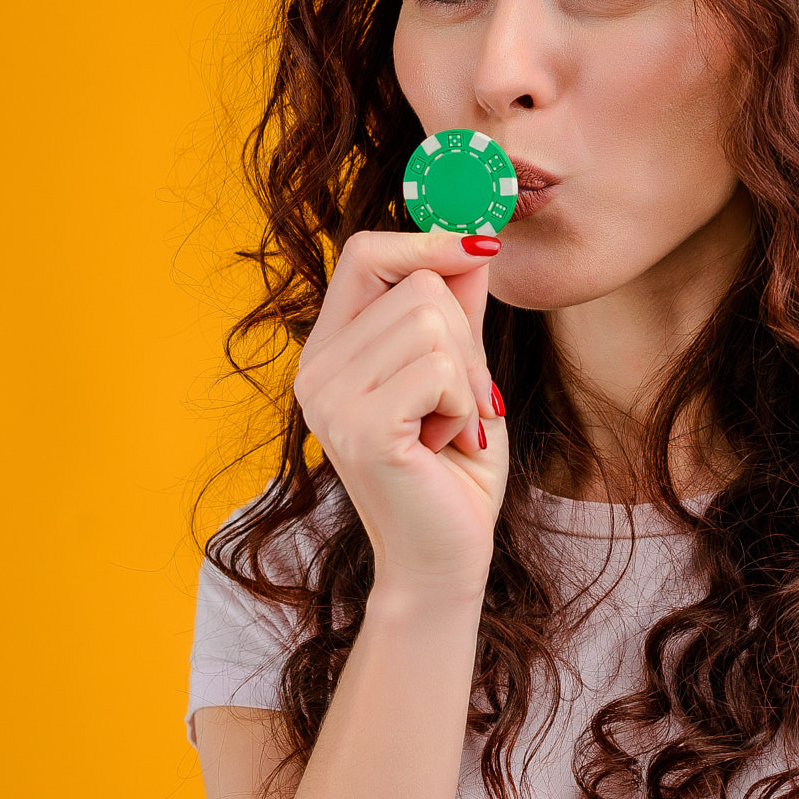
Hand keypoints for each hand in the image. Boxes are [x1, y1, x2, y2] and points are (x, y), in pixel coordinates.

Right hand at [293, 230, 507, 600]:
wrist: (445, 560)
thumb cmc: (453, 471)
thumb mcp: (460, 374)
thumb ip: (457, 310)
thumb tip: (474, 238)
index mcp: (330, 352)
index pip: (364, 254)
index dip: (427, 243)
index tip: (482, 248)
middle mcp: (316, 370)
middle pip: (416, 285)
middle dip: (466, 340)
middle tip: (465, 404)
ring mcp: (330, 399)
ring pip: (432, 321)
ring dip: (467, 378)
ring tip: (450, 428)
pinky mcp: (362, 427)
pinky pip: (439, 367)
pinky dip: (464, 403)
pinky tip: (446, 443)